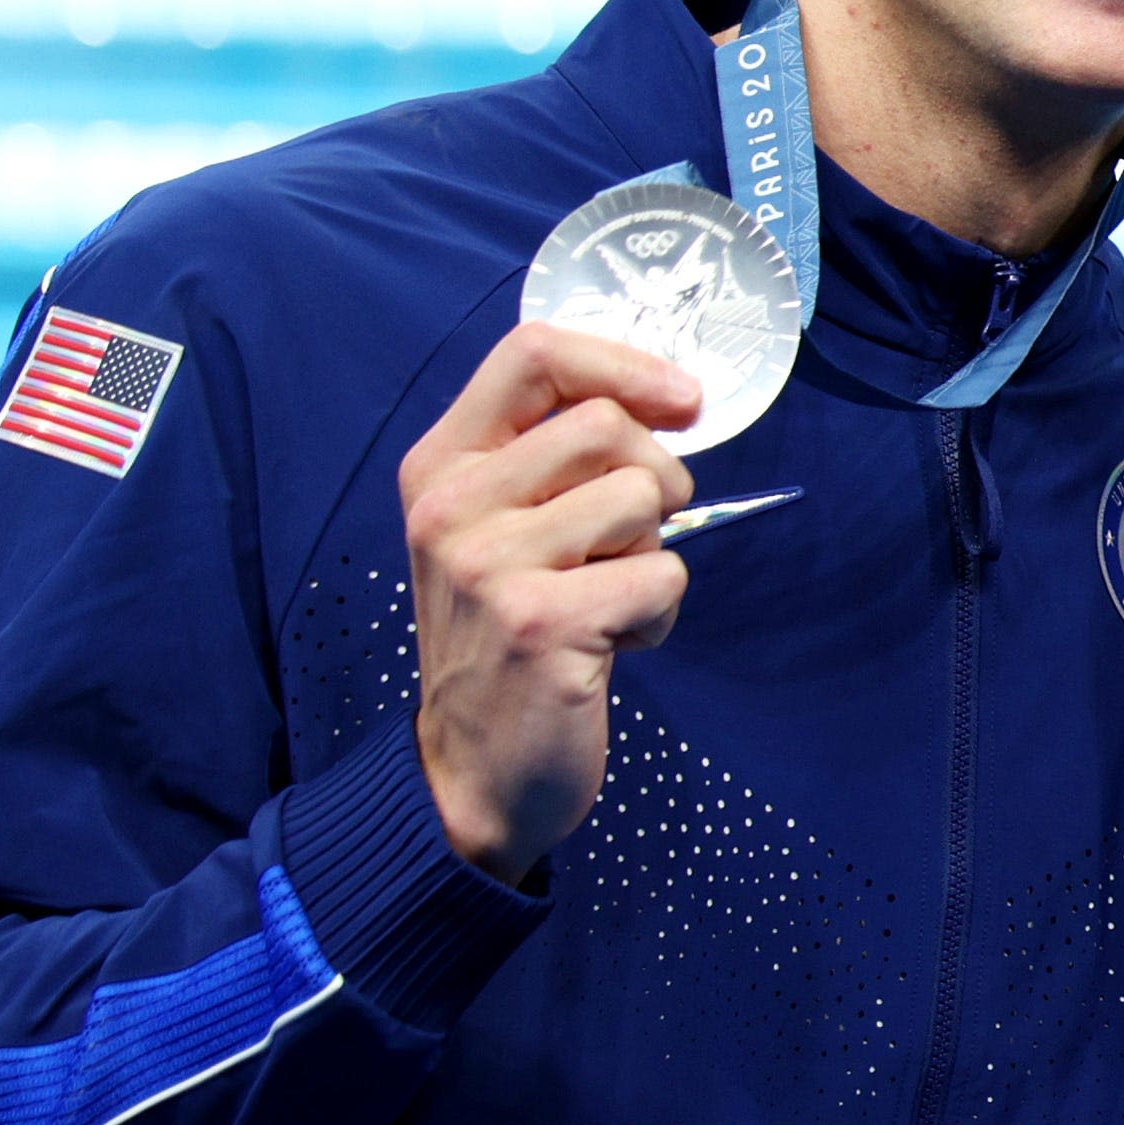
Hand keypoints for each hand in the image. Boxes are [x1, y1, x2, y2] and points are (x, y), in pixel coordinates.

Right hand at [403, 323, 702, 881]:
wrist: (470, 770)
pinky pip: (662, 576)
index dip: (624, 364)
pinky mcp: (540, 622)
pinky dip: (658, 614)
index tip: (683, 401)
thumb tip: (670, 395)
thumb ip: (553, 458)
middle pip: (607, 425)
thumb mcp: (504, 530)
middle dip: (657, 478)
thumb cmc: (507, 637)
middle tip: (633, 541)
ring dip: (654, 553)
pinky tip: (611, 645)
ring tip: (606, 600)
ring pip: (642, 499)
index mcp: (440, 466)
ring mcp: (487, 564)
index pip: (533, 354)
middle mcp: (450, 505)